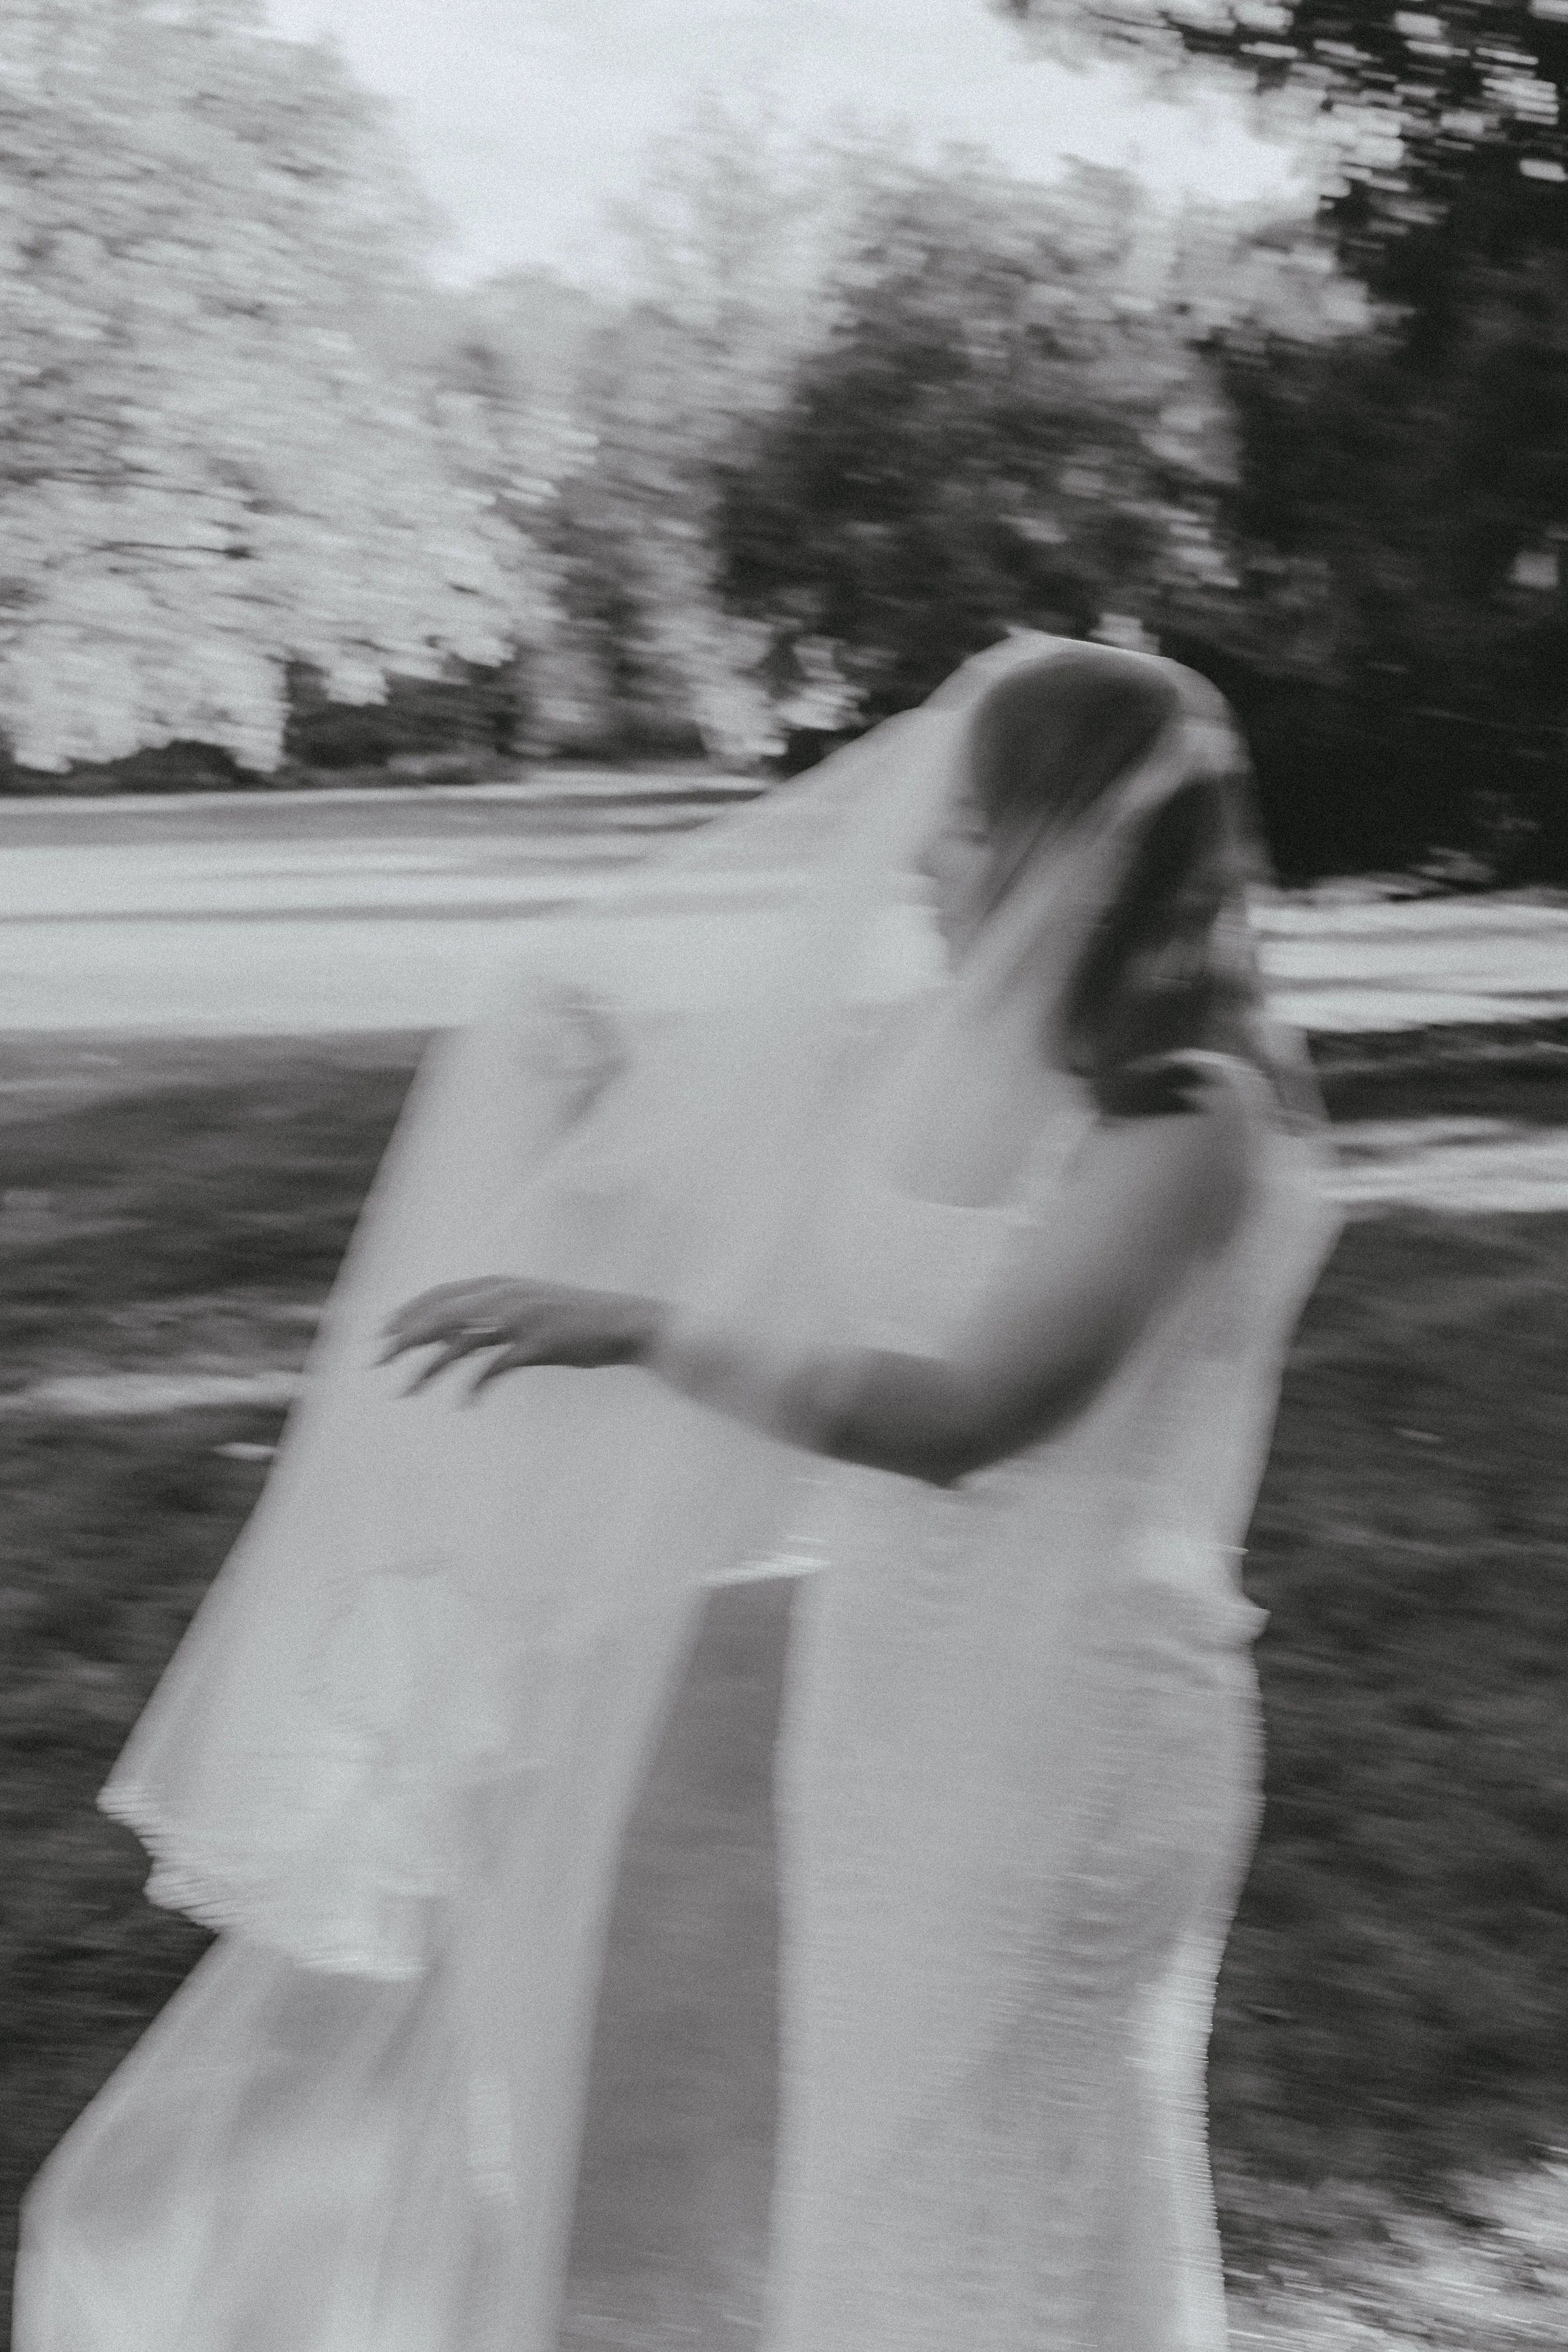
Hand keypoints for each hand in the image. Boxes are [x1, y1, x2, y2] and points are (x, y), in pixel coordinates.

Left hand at [377, 1277, 653, 1400]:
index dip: (406, 1313)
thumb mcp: (525, 1313)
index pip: (439, 1295)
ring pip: (460, 1344)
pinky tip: (466, 1404)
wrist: (623, 1324)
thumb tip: (450, 1340)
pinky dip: (475, 1386)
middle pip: (439, 1316)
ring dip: (428, 1369)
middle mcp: (505, 1296)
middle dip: (402, 1339)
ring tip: (405, 1392)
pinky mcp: (537, 1343)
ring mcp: (520, 1319)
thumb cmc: (572, 1321)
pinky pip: (495, 1368)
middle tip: (376, 1362)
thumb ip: (489, 1321)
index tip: (380, 1334)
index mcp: (500, 1284)